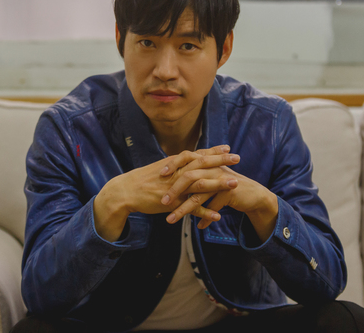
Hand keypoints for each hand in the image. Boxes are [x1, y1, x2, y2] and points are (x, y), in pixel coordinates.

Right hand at [93, 145, 239, 240]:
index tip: (228, 147)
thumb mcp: (160, 168)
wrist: (125, 191)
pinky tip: (218, 215)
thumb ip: (175, 166)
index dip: (213, 151)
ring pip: (200, 184)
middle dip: (221, 160)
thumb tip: (186, 162)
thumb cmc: (142, 180)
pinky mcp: (172, 203)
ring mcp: (175, 187)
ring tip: (235, 183)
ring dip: (218, 183)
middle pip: (202, 164)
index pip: (197, 154)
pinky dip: (205, 211)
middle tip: (238, 157)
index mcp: (174, 163)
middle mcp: (176, 172)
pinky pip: (191, 207)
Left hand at [161, 161, 277, 241]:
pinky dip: (205, 219)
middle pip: (189, 177)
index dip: (172, 165)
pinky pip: (213, 208)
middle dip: (174, 191)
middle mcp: (213, 168)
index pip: (185, 158)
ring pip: (198, 196)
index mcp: (206, 162)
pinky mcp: (230, 192)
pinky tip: (198, 228)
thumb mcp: (210, 178)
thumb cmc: (226, 186)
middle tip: (162, 202)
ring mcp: (221, 180)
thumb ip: (195, 176)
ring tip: (171, 220)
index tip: (159, 175)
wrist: (252, 194)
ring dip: (183, 210)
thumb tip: (173, 179)